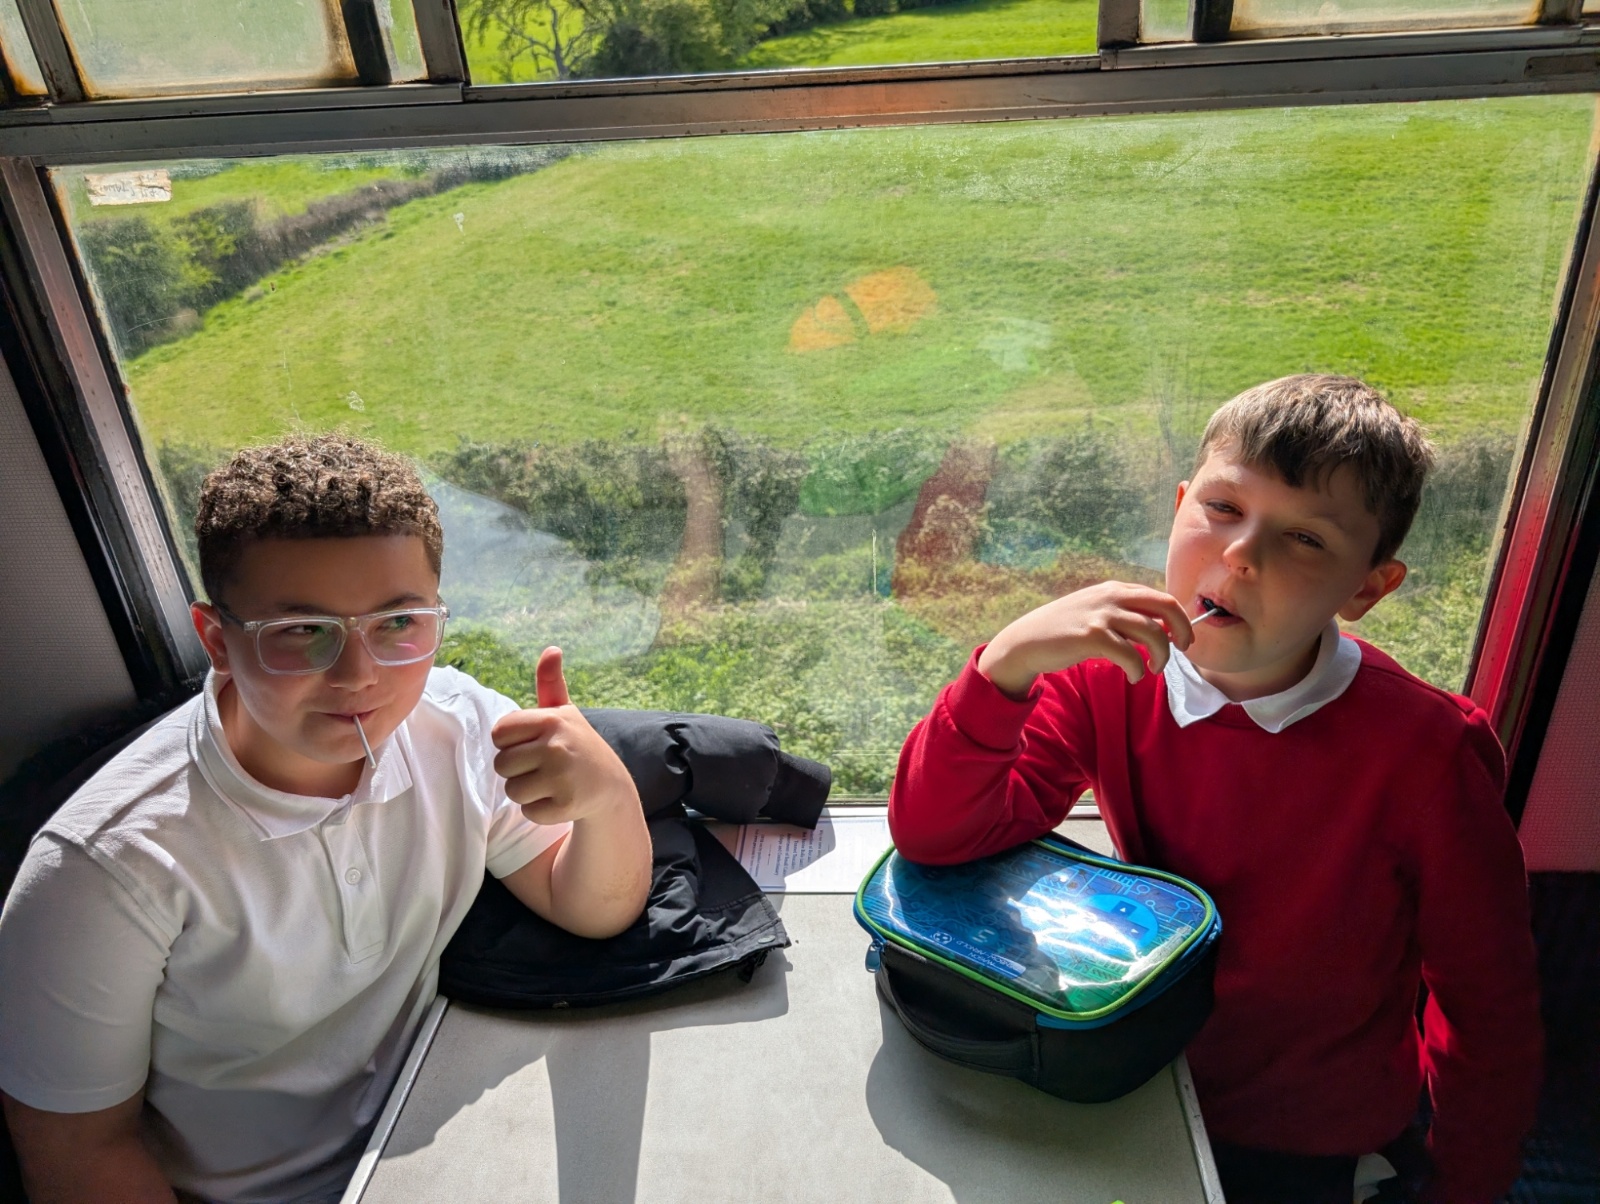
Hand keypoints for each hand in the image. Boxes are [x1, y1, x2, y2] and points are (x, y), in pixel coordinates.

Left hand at [491, 647, 638, 825]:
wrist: (610, 785)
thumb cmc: (577, 745)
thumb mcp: (565, 713)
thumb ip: (550, 683)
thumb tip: (551, 649)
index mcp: (552, 719)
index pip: (499, 733)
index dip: (511, 743)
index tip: (533, 744)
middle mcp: (557, 745)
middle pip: (501, 765)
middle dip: (518, 770)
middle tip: (544, 767)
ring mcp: (562, 777)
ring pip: (512, 791)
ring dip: (527, 792)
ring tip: (551, 783)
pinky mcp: (566, 805)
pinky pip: (528, 812)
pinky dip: (540, 811)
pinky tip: (560, 799)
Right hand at [977, 582, 1193, 697]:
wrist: (1026, 641)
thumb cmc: (1064, 631)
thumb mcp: (1095, 612)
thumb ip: (1123, 614)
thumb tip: (1159, 629)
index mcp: (1115, 589)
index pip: (1162, 597)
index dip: (1180, 618)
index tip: (1181, 637)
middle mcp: (1111, 596)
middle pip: (1166, 606)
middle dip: (1182, 630)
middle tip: (1182, 650)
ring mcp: (1101, 615)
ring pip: (1153, 633)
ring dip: (1161, 656)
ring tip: (1152, 669)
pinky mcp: (1092, 636)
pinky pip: (1131, 655)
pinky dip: (1138, 669)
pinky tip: (1132, 676)